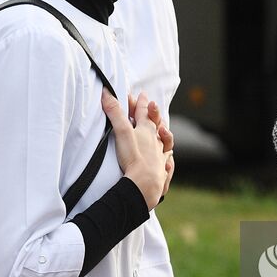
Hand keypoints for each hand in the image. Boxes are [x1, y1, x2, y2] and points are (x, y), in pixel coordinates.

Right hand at [102, 91, 167, 208]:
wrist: (145, 184)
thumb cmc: (135, 157)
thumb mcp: (122, 132)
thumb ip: (115, 113)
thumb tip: (106, 92)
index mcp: (147, 131)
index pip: (145, 113)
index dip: (142, 103)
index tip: (142, 94)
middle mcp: (156, 142)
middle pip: (157, 125)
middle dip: (154, 115)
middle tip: (153, 107)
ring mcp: (160, 157)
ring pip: (165, 143)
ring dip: (164, 135)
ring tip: (164, 131)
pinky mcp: (161, 172)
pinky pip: (167, 165)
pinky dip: (168, 160)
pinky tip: (170, 161)